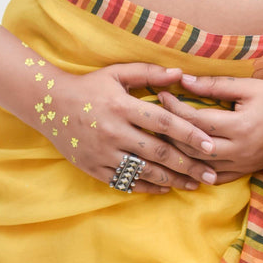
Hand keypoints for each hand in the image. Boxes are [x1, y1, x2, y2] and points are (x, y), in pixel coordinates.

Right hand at [45, 63, 217, 194]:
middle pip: (159, 152)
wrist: (50, 104)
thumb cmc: (90, 86)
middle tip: (211, 173)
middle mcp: (115, 132)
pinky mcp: (95, 168)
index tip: (211, 145)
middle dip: (189, 164)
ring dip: (172, 180)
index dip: (189, 134)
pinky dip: (147, 187)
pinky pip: (125, 182)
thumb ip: (149, 73)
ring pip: (145, 171)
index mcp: (123, 106)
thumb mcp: (117, 73)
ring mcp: (104, 153)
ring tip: (194, 184)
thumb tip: (180, 74)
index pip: (164, 123)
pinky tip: (165, 189)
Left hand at [158, 74, 262, 182]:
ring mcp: (240, 165)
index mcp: (239, 126)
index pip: (197, 119)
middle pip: (193, 145)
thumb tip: (185, 80)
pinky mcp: (242, 172)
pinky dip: (196, 171)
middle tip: (155, 115)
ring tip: (163, 134)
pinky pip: (213, 178)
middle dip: (171, 130)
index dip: (176, 107)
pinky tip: (182, 161)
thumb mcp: (248, 87)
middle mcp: (238, 150)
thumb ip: (215, 85)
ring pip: (199, 164)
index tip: (161, 94)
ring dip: (179, 152)